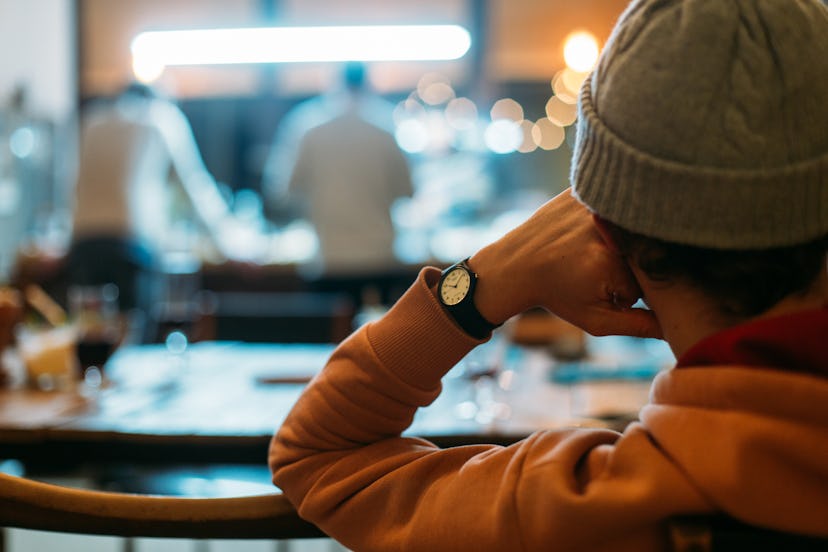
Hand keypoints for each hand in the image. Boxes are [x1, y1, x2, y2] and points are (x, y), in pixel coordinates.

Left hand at [469, 188, 661, 338]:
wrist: (516, 266)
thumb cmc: (557, 295)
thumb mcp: (596, 320)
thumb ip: (639, 325)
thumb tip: (680, 328)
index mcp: (611, 263)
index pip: (654, 274)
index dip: (639, 285)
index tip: (613, 287)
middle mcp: (606, 228)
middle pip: (644, 245)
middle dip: (632, 262)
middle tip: (597, 268)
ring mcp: (594, 204)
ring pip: (630, 223)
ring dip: (622, 238)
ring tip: (590, 251)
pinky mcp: (583, 189)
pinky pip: (614, 203)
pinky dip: (610, 216)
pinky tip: (586, 230)